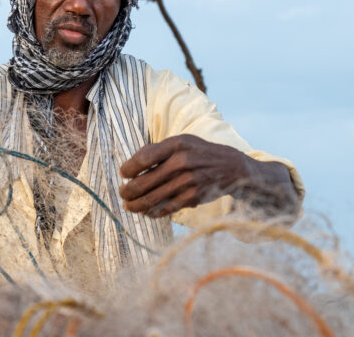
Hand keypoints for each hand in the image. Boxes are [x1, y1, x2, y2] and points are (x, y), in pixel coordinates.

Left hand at [119, 134, 251, 217]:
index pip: (143, 159)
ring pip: (152, 199)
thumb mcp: (181, 142)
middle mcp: (182, 163)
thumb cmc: (198, 152)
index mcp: (176, 145)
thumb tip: (131, 164)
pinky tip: (146, 211)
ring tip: (128, 206)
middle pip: (144, 182)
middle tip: (122, 193)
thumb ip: (157, 150)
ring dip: (136, 205)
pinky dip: (153, 212)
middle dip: (127, 191)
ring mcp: (188, 181)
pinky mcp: (193, 197)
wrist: (231, 167)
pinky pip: (166, 208)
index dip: (128, 169)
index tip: (123, 174)